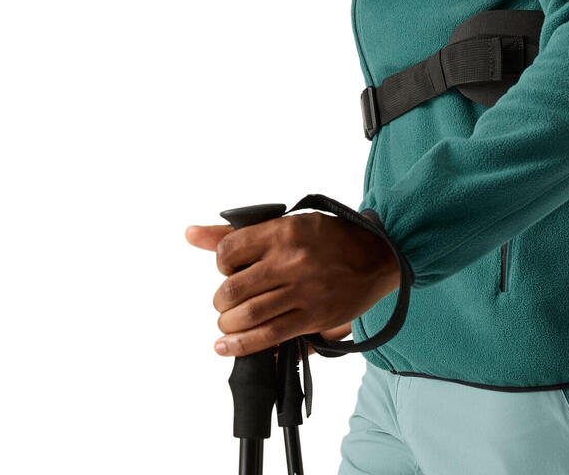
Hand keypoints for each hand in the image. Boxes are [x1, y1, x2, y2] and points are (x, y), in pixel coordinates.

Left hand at [185, 210, 399, 357]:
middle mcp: (291, 260)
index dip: (222, 264)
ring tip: (230, 321)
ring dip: (229, 323)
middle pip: (232, 289)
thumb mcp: (289, 224)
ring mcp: (303, 290)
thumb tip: (190, 234)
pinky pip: (268, 336)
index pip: (228, 251)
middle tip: (230, 300)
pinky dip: (240, 345)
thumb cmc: (330, 238)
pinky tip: (226, 344)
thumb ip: (240, 232)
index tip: (232, 268)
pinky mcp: (313, 317)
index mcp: (284, 231)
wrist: (377, 256)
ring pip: (246, 315)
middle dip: (222, 300)